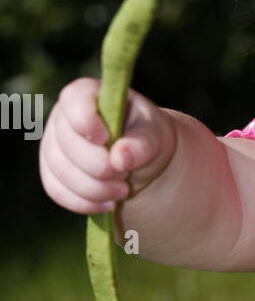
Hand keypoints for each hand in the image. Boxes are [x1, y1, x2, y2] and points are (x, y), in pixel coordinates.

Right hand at [39, 77, 176, 214]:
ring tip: (123, 192)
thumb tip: (120, 158)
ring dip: (95, 189)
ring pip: (61, 172)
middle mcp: (63, 118)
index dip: (86, 120)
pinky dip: (84, 203)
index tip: (106, 139)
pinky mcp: (52, 174)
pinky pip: (58, 191)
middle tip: (125, 176)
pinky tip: (108, 205)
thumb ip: (143, 143)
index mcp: (87, 95)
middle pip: (67, 144)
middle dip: (99, 166)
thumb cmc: (146, 137)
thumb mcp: (155, 135)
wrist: (140, 162)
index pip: (74, 100)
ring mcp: (53, 146)